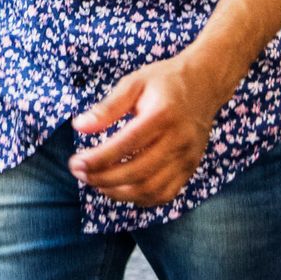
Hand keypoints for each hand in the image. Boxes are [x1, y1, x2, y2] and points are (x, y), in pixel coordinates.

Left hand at [69, 55, 226, 206]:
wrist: (204, 84)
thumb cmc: (164, 81)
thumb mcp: (133, 83)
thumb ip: (107, 107)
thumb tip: (79, 126)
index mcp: (163, 115)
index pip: (127, 145)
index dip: (99, 159)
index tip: (76, 162)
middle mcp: (179, 140)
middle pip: (138, 171)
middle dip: (103, 178)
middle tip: (80, 173)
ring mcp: (187, 158)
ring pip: (151, 189)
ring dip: (119, 192)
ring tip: (96, 183)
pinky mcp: (191, 168)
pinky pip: (165, 194)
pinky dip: (140, 198)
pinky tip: (120, 189)